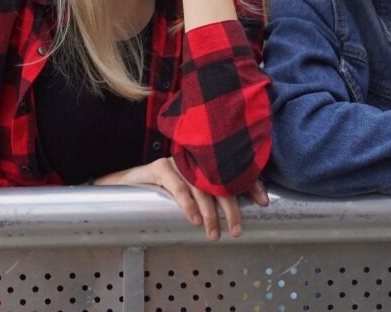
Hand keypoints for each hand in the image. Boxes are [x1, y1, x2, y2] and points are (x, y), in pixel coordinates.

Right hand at [93, 157, 268, 240]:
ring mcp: (177, 161)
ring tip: (215, 233)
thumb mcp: (191, 192)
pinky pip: (177, 186)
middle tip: (237, 230)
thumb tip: (236, 214)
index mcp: (206, 161)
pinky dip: (187, 204)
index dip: (250, 184)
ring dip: (209, 213)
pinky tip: (193, 219)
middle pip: (220, 181)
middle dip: (231, 207)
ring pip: (200, 187)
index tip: (264, 203)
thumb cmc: (163, 190)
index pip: (233, 169)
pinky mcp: (159, 167)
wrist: (127, 185)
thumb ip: (210, 196)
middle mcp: (194, 158)